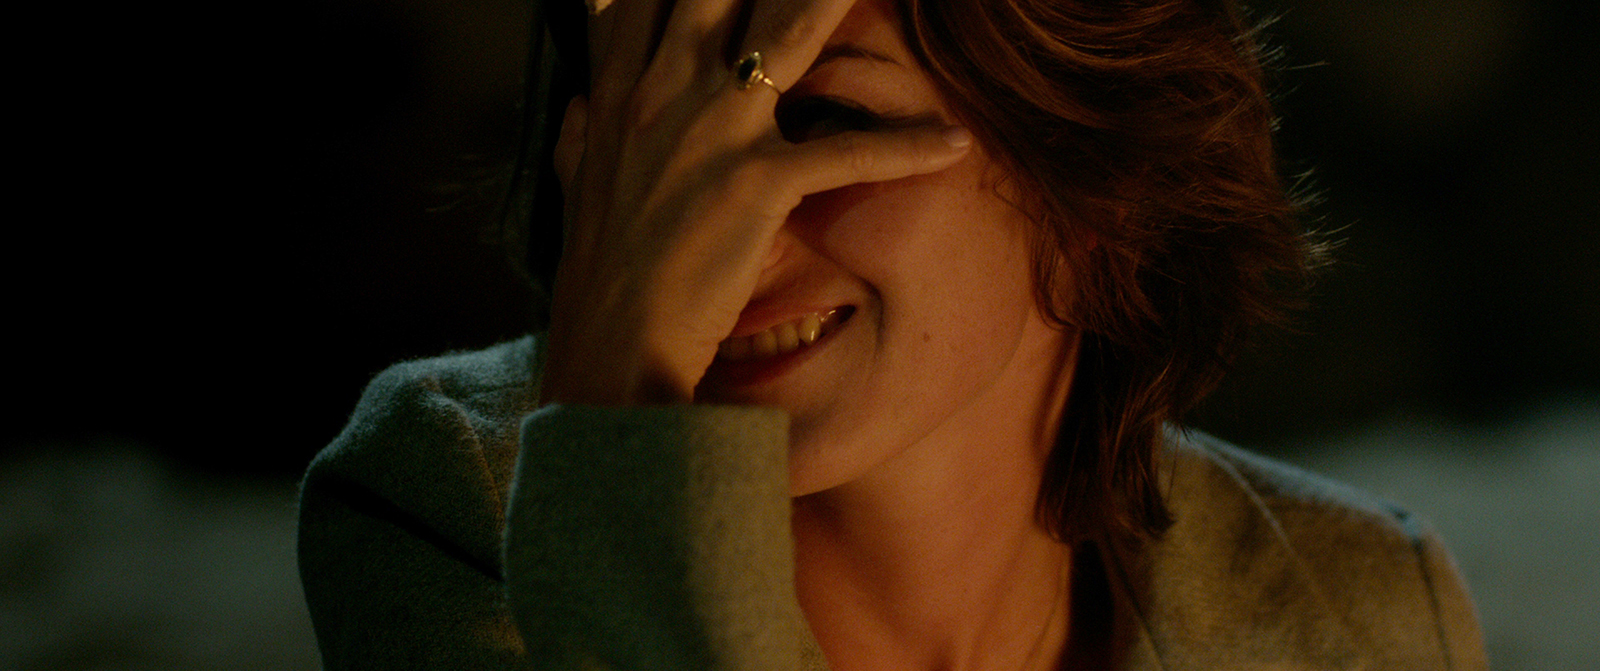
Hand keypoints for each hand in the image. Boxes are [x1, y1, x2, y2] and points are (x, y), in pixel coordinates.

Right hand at [539, 0, 971, 405]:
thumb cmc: (601, 273)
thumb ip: (585, 127)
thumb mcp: (576, 181)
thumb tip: (582, 99)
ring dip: (838, 2)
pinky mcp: (755, 182)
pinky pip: (847, 150)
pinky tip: (954, 144)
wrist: (612, 347)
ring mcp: (711, 132)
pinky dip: (907, 147)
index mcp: (621, 91)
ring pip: (791, 35)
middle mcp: (663, 93)